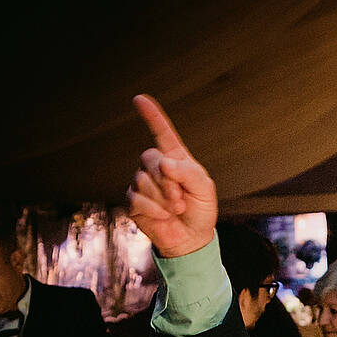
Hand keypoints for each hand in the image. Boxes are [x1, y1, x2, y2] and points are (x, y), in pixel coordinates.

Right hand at [127, 94, 217, 257]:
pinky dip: (155, 210)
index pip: (162, 132)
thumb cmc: (200, 210)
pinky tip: (163, 216)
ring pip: (143, 180)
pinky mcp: (133, 200)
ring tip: (175, 209)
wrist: (191, 238)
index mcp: (175, 158)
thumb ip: (189, 173)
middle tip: (181, 200)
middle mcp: (156, 166)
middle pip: (151, 158)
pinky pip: (137, 199)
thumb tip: (165, 163)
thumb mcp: (204, 189)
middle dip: (168, 182)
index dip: (152, 116)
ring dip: (164, 200)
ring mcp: (142, 182)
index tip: (140, 99)